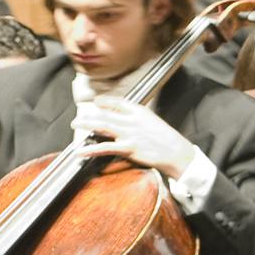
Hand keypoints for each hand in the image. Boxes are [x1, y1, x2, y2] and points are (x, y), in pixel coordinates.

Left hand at [72, 97, 197, 178]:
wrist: (178, 152)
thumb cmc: (168, 140)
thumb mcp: (154, 122)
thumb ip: (139, 119)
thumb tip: (125, 120)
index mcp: (140, 111)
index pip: (118, 102)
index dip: (105, 101)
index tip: (97, 102)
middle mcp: (132, 120)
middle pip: (106, 114)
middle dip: (90, 115)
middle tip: (78, 118)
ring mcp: (129, 134)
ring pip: (103, 126)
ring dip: (87, 125)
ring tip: (76, 125)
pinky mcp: (129, 148)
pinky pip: (106, 147)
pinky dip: (92, 149)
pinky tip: (82, 151)